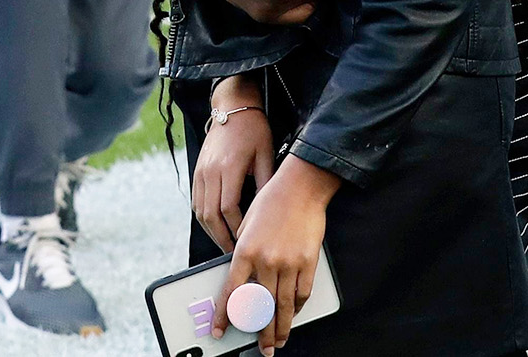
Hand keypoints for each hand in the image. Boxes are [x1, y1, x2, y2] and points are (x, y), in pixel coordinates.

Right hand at [193, 77, 272, 251]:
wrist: (232, 107)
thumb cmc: (253, 129)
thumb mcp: (266, 152)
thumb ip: (266, 180)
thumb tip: (270, 210)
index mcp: (229, 166)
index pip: (229, 208)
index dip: (237, 229)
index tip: (247, 242)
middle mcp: (211, 171)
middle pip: (211, 215)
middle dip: (222, 238)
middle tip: (234, 254)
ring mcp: (201, 171)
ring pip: (201, 211)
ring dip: (212, 231)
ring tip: (225, 245)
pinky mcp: (197, 171)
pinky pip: (196, 202)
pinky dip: (205, 218)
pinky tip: (215, 227)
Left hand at [212, 155, 339, 354]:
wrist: (301, 186)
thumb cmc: (272, 200)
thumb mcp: (248, 223)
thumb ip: (244, 251)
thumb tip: (244, 277)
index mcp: (245, 250)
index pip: (231, 292)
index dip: (225, 315)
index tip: (219, 330)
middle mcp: (266, 260)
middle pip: (261, 307)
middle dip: (261, 333)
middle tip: (262, 348)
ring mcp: (288, 263)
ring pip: (283, 307)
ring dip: (281, 328)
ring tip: (279, 341)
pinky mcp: (307, 263)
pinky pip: (302, 294)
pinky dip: (297, 308)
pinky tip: (294, 314)